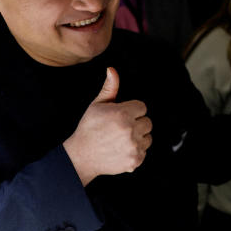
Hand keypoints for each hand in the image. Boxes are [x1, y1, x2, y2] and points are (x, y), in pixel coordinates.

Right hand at [63, 67, 151, 185]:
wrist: (81, 156)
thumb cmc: (89, 128)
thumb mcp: (97, 105)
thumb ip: (109, 88)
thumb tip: (112, 70)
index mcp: (122, 114)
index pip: (142, 107)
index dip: (131, 111)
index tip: (121, 116)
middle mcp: (130, 130)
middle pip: (147, 122)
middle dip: (136, 123)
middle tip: (120, 128)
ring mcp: (133, 146)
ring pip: (148, 137)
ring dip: (138, 137)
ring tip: (121, 139)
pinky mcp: (135, 160)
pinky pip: (144, 151)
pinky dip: (136, 151)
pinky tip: (122, 149)